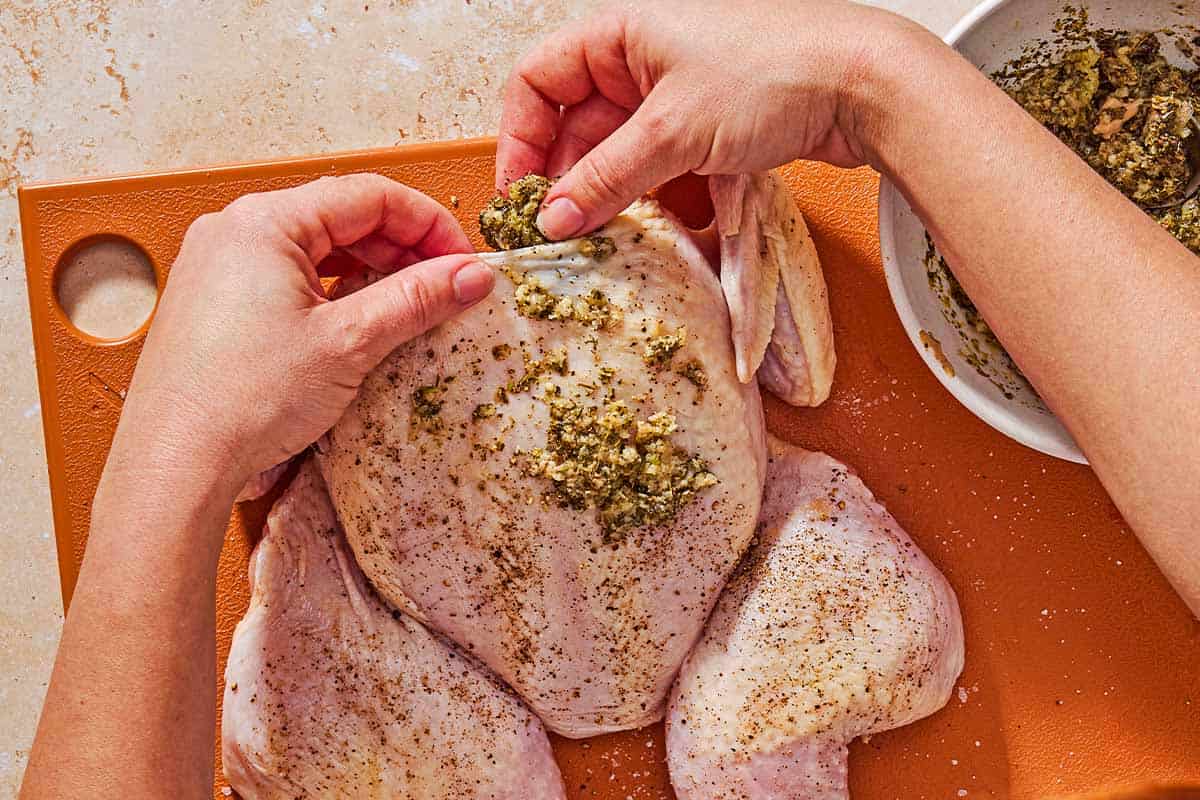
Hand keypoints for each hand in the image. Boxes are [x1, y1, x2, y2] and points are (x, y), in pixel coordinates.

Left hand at [114, 173, 493, 489]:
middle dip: (404, 250)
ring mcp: (221, 266)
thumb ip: (416, 299)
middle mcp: (236, 232)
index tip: (464, 262)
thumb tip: (470, 275)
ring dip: (372, 272)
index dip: (430, 225)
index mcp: (264, 221)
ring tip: (411, 309)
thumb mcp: (349, 342)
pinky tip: (361, 324)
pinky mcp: (218, 303)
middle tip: (446, 288)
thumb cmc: (244, 399)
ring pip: (318, 249)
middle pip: (344, 217)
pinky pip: (290, 278)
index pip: (371, 196)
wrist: (177, 463)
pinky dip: (334, 293)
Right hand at [496, 0, 927, 238]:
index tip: (522, 197)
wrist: (867, 85)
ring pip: (620, 152)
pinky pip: (660, 165)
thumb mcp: (672, 131)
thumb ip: (606, 180)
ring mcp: (677, 94)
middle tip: (565, 234)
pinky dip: (656, 197)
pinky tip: (664, 226)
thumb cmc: (774, 74)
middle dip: (571, 180)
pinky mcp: (708, 126)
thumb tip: (555, 219)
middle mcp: (641, 60)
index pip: (538, 82)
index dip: (521, 139)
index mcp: (619, 34)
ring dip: (615, 196)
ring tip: (612, 239)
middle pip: (577, 125)